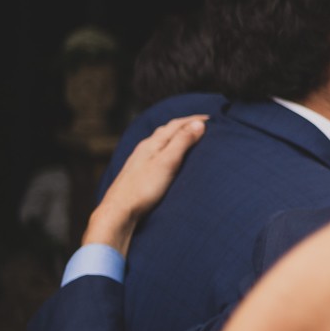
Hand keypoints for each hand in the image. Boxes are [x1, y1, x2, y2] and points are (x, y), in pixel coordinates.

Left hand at [82, 116, 207, 253]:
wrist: (118, 211)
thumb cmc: (143, 189)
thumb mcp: (167, 163)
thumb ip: (182, 142)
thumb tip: (199, 123)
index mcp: (152, 143)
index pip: (176, 125)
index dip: (194, 119)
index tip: (211, 119)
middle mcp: (144, 148)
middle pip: (167, 130)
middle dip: (185, 124)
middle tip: (202, 124)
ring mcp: (140, 160)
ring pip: (160, 141)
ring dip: (176, 135)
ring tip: (188, 137)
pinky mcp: (138, 172)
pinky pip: (156, 152)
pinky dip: (168, 148)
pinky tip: (167, 157)